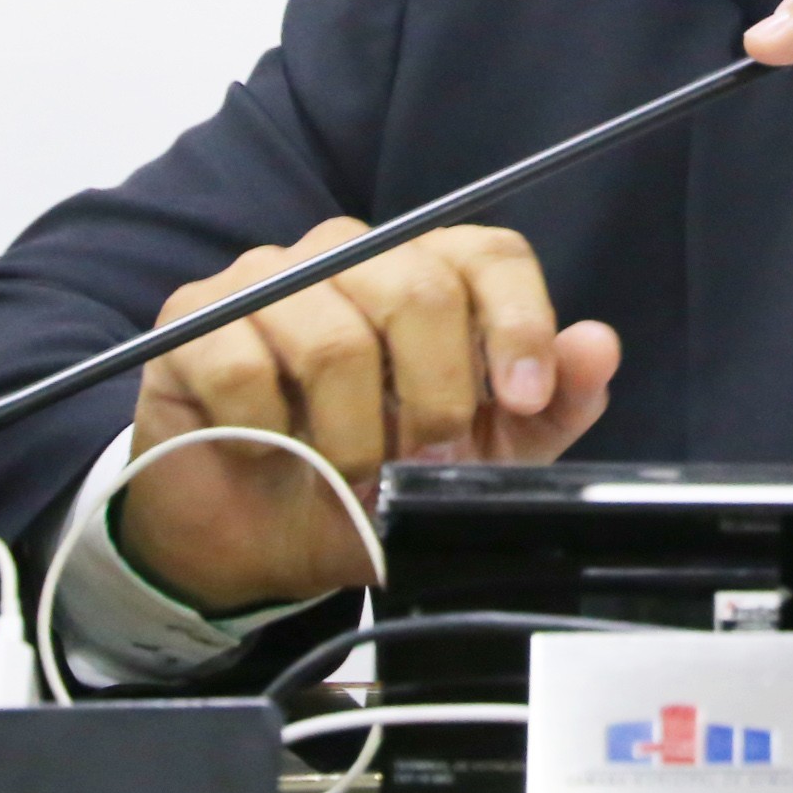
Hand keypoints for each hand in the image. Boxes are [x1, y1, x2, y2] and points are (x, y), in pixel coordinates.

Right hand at [116, 221, 617, 612]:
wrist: (257, 539)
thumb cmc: (368, 481)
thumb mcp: (479, 459)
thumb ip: (549, 404)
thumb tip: (598, 345)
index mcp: (425, 272)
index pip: (488, 253)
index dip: (519, 322)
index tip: (524, 400)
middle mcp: (347, 255)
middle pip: (416, 288)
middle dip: (436, 398)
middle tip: (425, 464)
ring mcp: (264, 279)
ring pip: (333, 338)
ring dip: (351, 435)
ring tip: (350, 474)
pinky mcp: (193, 320)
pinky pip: (244, 367)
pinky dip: (270, 432)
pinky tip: (274, 452)